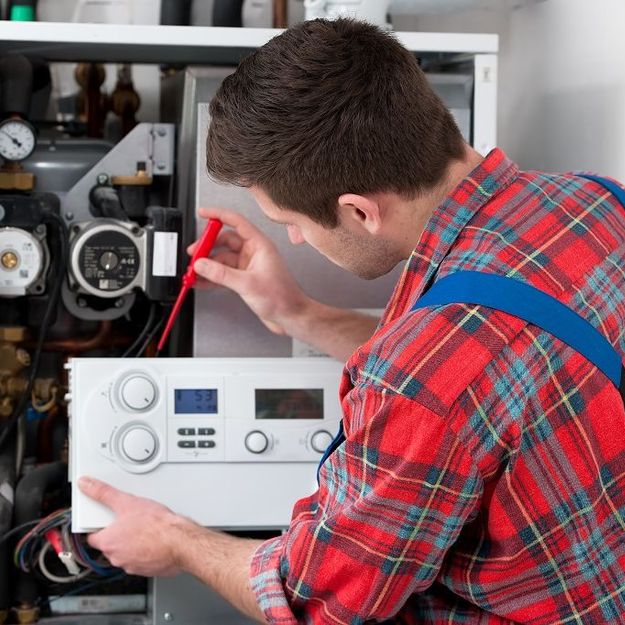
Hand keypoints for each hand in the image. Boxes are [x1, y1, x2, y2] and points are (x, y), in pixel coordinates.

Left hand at [78, 476, 186, 576]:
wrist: (179, 541)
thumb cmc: (156, 525)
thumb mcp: (127, 501)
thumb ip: (103, 493)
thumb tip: (87, 484)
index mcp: (108, 542)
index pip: (91, 537)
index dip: (97, 527)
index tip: (104, 521)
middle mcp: (116, 558)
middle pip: (109, 545)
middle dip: (118, 534)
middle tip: (130, 521)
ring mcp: (131, 566)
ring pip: (125, 553)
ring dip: (131, 544)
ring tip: (144, 529)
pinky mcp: (146, 570)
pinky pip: (140, 561)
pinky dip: (145, 552)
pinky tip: (154, 539)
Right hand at [189, 207, 307, 334]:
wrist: (290, 316)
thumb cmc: (282, 298)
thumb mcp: (248, 284)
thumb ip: (222, 274)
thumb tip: (202, 264)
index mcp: (260, 245)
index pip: (236, 222)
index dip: (218, 215)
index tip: (202, 213)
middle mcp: (254, 253)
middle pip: (225, 240)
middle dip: (207, 245)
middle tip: (194, 253)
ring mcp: (248, 266)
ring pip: (222, 258)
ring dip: (207, 264)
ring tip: (194, 271)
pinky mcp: (244, 279)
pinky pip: (223, 273)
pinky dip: (211, 276)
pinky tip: (201, 281)